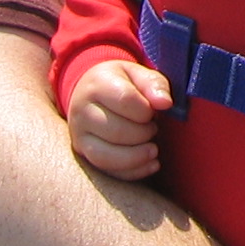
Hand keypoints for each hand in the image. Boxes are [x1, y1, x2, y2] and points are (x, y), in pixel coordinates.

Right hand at [65, 59, 172, 178]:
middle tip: (153, 128)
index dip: (147, 110)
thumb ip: (154, 84)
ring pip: (107, 156)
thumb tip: (165, 103)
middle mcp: (82, 111)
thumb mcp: (138, 73)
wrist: (90, 92)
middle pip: (117, 131)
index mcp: (97, 85)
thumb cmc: (121, 82)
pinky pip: (107, 171)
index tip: (154, 111)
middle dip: (144, 133)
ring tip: (153, 148)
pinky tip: (151, 164)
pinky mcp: (83, 154)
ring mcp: (79, 135)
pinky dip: (133, 172)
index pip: (125, 100)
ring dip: (138, 156)